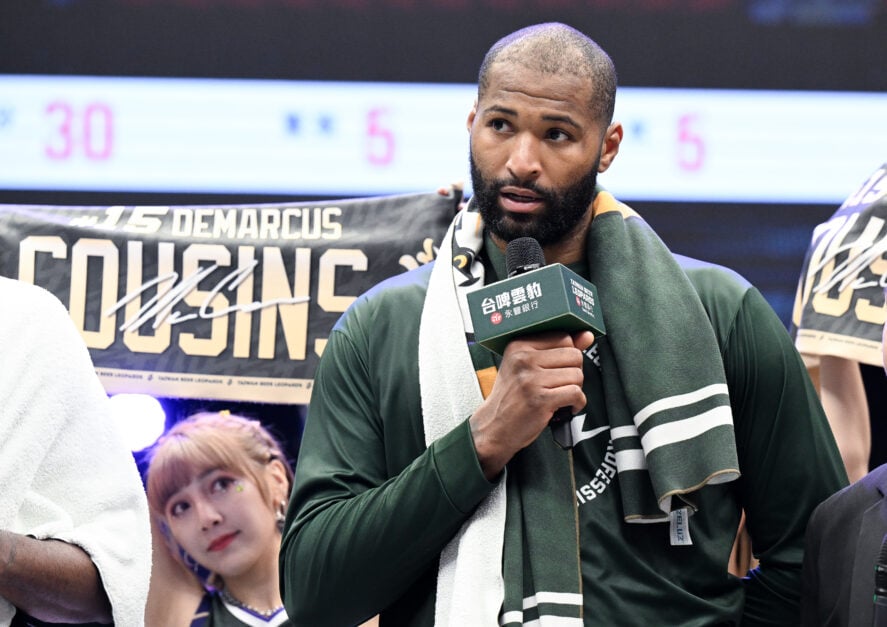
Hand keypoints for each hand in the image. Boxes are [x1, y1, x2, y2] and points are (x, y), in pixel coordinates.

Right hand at [469, 330, 592, 479]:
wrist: (493, 427)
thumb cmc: (512, 397)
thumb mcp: (527, 367)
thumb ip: (557, 349)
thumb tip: (587, 336)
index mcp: (519, 345)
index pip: (563, 337)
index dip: (569, 355)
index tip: (561, 368)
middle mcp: (523, 359)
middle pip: (573, 355)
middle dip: (575, 372)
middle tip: (562, 385)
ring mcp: (531, 379)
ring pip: (577, 375)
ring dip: (576, 389)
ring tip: (561, 396)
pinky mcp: (540, 399)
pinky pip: (575, 393)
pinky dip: (577, 403)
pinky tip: (567, 407)